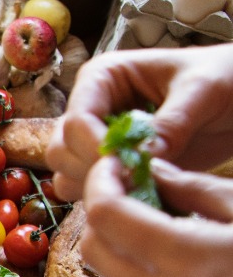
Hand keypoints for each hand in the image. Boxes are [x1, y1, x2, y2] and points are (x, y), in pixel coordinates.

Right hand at [47, 45, 232, 201]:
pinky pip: (90, 193)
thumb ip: (172, 121)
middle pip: (60, 151)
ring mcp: (96, 142)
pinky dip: (112, 200)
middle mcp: (90, 110)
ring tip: (143, 185)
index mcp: (103, 79)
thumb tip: (143, 155)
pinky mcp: (111, 168)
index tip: (127, 165)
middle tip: (137, 178)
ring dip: (99, 188)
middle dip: (93, 170)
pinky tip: (145, 194)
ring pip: (66, 176)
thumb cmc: (225, 77)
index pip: (76, 119)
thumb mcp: (205, 89)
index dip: (94, 147)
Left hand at [78, 155, 232, 276]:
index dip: (101, 182)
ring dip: (109, 233)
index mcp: (194, 259)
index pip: (108, 217)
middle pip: (94, 248)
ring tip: (138, 201)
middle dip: (98, 209)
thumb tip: (141, 167)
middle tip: (120, 178)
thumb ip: (187, 185)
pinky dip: (128, 254)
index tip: (113, 160)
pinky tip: (153, 229)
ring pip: (106, 270)